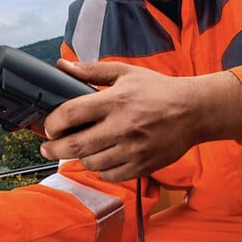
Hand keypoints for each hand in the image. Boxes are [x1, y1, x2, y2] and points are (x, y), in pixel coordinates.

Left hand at [40, 61, 241, 180]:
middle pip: (75, 145)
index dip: (53, 123)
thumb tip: (62, 65)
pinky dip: (100, 169)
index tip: (49, 126)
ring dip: (79, 158)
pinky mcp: (142, 166)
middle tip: (47, 148)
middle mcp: (122, 127)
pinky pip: (110, 175)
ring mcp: (133, 150)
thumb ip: (91, 71)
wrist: (194, 111)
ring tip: (78, 149)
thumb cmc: (158, 90)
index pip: (71, 114)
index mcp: (115, 101)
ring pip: (91, 163)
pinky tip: (100, 159)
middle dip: (54, 149)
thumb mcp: (125, 73)